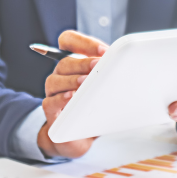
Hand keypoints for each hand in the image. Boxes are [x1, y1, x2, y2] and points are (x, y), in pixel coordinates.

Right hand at [38, 30, 108, 158]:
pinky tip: (72, 97)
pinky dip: (61, 99)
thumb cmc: (94, 107)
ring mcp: (53, 93)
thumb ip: (109, 72)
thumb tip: (126, 64)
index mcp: (73, 63)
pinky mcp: (51, 112)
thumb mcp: (104, 86)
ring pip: (54, 80)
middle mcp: (60, 75)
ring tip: (86, 83)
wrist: (82, 137)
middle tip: (98, 65)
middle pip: (64, 61)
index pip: (68, 40)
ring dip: (72, 80)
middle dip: (83, 62)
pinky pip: (50, 102)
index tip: (102, 50)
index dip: (82, 41)